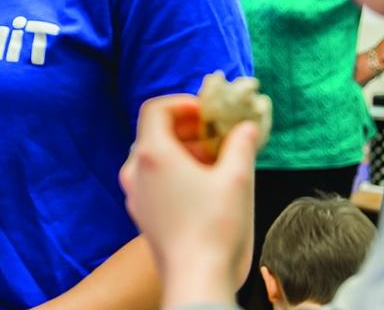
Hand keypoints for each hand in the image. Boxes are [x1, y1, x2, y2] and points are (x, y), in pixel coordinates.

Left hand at [119, 95, 258, 306]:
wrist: (195, 279)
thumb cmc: (215, 227)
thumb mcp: (238, 178)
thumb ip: (242, 145)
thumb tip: (248, 127)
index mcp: (152, 153)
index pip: (156, 109)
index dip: (183, 104)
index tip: (209, 113)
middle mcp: (134, 170)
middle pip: (154, 132)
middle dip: (188, 129)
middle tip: (218, 137)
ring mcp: (134, 193)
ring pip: (153, 158)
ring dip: (182, 151)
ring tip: (216, 163)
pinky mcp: (141, 213)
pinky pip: (152, 180)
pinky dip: (174, 172)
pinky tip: (203, 187)